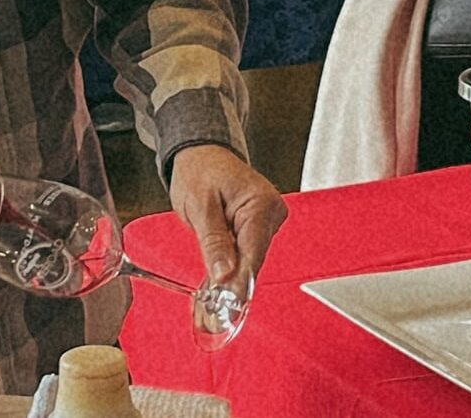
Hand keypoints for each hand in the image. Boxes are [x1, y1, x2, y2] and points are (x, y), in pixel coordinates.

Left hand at [166, 143, 287, 292]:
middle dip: (232, 287)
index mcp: (261, 203)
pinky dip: (230, 271)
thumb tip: (224, 274)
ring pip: (249, 261)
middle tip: (212, 316)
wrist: (201, 154)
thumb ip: (213, 240)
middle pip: (253, 260)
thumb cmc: (200, 170)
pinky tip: (216, 288)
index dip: (239, 282)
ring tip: (209, 307)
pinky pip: (245, 255)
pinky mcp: (257, 229)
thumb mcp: (200, 205)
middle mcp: (271, 213)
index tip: (228, 307)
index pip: (253, 252)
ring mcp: (267, 221)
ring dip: (230, 282)